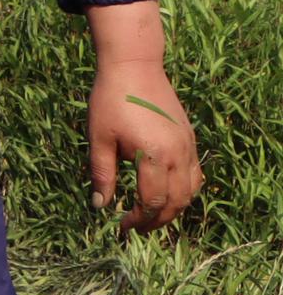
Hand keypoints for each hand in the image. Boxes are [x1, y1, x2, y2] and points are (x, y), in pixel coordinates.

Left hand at [88, 58, 200, 230]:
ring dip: (174, 209)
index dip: (137, 219)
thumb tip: (100, 206)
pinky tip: (169, 194)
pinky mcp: (190, 139)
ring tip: (152, 216)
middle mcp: (177, 155)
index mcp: (153, 156)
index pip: (152, 202)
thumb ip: (102, 173)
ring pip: (190, 192)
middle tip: (136, 228)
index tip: (121, 226)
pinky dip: (185, 191)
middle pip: (175, 202)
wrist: (134, 66)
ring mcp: (188, 147)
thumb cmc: (110, 99)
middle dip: (156, 220)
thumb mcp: (99, 137)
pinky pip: (196, 175)